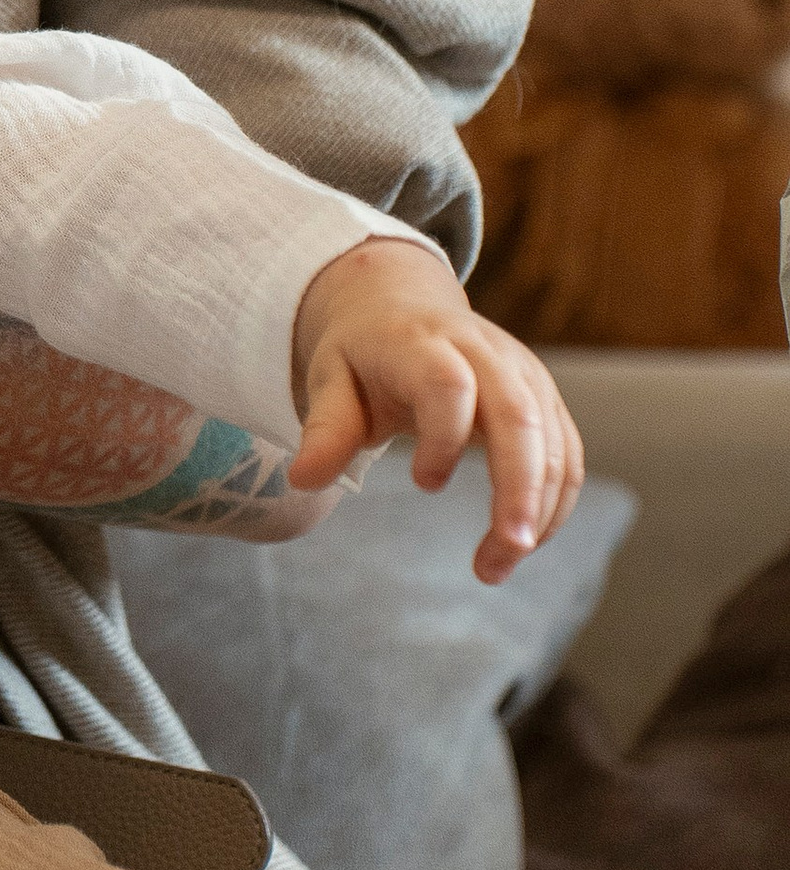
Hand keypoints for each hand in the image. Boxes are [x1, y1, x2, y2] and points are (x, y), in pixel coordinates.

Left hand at [288, 237, 582, 583]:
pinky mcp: (543, 395)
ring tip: (497, 567)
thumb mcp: (329, 379)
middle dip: (520, 488)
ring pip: (551, 440)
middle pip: (519, 416)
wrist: (398, 302)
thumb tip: (304, 479)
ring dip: (538, 509)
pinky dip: (554, 501)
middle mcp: (483, 352)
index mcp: (421, 343)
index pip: (449, 384)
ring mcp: (521, 371)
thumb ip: (325, 428)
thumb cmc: (362, 352)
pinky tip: (524, 542)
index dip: (444, 437)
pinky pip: (565, 452)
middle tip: (507, 551)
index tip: (425, 484)